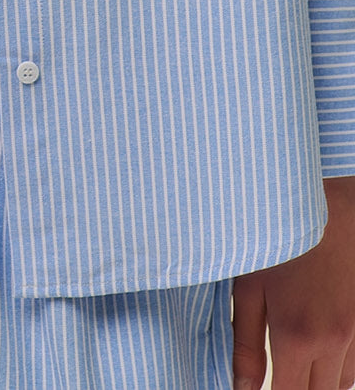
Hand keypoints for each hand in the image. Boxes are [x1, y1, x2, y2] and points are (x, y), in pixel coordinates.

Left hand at [231, 175, 354, 389]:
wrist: (331, 208)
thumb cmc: (281, 240)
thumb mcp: (250, 286)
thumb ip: (246, 344)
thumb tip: (241, 388)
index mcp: (295, 336)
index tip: (260, 388)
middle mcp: (331, 343)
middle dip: (295, 389)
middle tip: (278, 371)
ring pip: (339, 383)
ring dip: (318, 380)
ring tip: (296, 359)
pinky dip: (337, 366)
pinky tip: (318, 346)